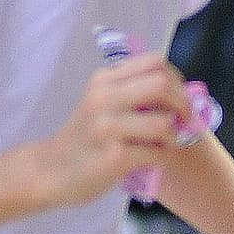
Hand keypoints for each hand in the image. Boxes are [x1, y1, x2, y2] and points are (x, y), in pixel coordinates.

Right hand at [38, 54, 184, 207]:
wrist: (50, 171)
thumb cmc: (84, 139)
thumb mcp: (99, 103)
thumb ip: (129, 91)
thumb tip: (176, 92)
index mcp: (104, 80)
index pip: (155, 63)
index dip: (175, 80)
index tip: (176, 100)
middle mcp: (104, 98)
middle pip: (162, 85)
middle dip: (182, 104)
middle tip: (182, 122)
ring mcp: (108, 128)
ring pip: (163, 123)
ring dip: (172, 137)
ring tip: (163, 145)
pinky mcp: (115, 157)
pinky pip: (157, 153)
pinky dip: (161, 158)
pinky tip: (150, 161)